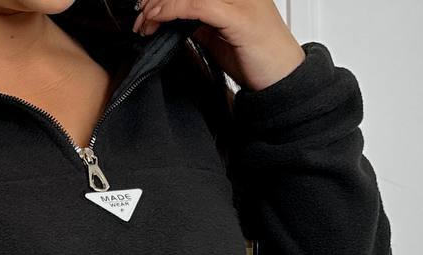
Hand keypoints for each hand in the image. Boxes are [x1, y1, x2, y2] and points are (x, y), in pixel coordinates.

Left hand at [132, 0, 305, 92]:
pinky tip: (159, 19)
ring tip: (145, 21)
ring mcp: (240, 1)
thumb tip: (174, 20)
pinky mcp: (239, 17)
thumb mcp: (219, 36)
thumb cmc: (256, 58)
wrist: (282, 78)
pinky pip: (199, 6)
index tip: (145, 7)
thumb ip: (200, 23)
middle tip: (140, 16)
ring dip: (161, 5)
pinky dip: (174, 10)